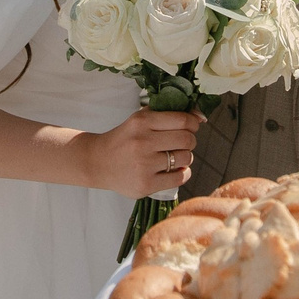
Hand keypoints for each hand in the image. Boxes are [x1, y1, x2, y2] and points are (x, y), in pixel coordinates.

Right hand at [80, 109, 204, 198]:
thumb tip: (201, 116)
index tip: (191, 126)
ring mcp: (144, 165)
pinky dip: (183, 173)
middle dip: (190, 140)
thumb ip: (166, 113)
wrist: (97, 162)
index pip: (182, 120)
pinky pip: (179, 178)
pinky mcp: (145, 184)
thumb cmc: (125, 139)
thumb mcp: (139, 119)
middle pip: (187, 139)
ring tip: (174, 157)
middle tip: (182, 143)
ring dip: (185, 157)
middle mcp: (143, 142)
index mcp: (142, 121)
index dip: (193, 123)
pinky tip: (174, 170)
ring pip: (185, 158)